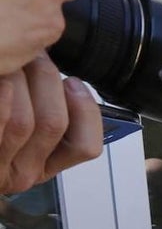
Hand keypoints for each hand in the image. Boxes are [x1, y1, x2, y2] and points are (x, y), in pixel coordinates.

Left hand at [1, 56, 102, 193]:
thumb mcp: (19, 133)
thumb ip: (43, 110)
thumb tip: (56, 73)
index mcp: (44, 167)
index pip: (86, 147)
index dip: (85, 110)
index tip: (73, 82)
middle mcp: (25, 174)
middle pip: (53, 123)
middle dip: (46, 79)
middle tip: (33, 54)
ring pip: (25, 121)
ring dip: (19, 80)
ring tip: (10, 61)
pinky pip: (2, 122)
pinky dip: (3, 96)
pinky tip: (2, 78)